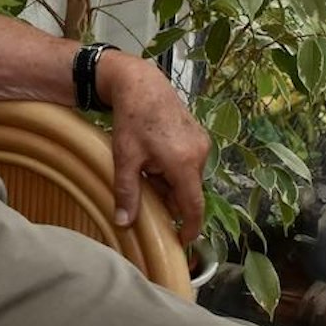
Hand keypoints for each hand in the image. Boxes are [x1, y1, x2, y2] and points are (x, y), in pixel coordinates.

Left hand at [102, 55, 209, 243]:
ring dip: (169, 182)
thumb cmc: (132, 119)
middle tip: (146, 196)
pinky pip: (188, 162)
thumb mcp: (125, 158)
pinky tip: (152, 159)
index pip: (194, 206)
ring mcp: (201, 143)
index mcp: (185, 164)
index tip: (183, 242)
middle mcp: (200, 154)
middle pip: (188, 191)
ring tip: (145, 171)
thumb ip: (127, 192)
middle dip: (169, 199)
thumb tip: (124, 222)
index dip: (190, 227)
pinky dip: (172, 168)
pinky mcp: (198, 134)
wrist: (141, 83)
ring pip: (187, 177)